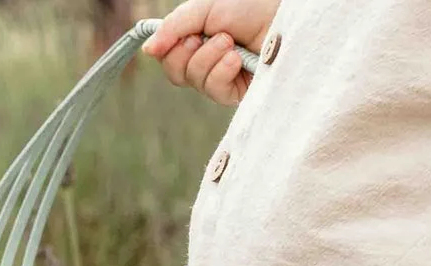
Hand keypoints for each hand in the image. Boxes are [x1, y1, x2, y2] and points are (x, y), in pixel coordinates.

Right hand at [142, 0, 277, 104]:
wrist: (284, 14)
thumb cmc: (251, 5)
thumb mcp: (204, 8)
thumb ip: (174, 27)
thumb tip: (146, 51)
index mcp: (199, 38)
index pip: (167, 55)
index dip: (167, 48)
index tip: (182, 35)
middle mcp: (209, 59)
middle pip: (175, 73)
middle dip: (186, 53)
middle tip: (204, 37)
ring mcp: (224, 77)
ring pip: (193, 81)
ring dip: (207, 59)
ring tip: (229, 42)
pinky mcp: (239, 92)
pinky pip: (214, 91)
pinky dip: (220, 72)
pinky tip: (236, 59)